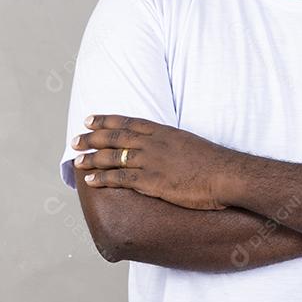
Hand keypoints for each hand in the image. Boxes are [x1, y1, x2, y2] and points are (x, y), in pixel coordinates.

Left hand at [71, 114, 234, 209]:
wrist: (226, 175)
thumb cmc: (213, 162)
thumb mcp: (189, 143)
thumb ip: (171, 143)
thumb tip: (163, 148)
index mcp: (162, 131)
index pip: (127, 122)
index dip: (106, 120)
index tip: (89, 119)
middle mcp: (153, 143)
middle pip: (115, 137)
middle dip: (92, 138)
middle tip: (75, 140)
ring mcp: (151, 161)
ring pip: (113, 157)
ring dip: (91, 158)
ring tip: (76, 160)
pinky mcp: (152, 181)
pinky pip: (121, 178)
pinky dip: (103, 178)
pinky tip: (90, 180)